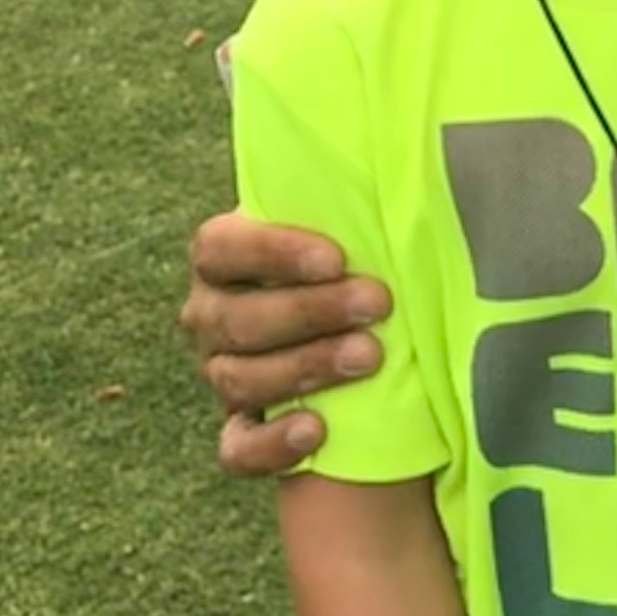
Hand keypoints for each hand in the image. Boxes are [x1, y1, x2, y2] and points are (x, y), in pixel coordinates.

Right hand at [179, 211, 391, 476]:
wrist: (374, 357)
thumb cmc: (360, 277)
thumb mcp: (353, 240)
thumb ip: (353, 215)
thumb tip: (404, 166)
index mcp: (223, 259)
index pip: (220, 248)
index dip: (272, 251)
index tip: (337, 257)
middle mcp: (211, 317)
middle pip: (235, 318)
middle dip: (309, 311)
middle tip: (377, 304)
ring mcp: (222, 375)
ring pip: (238, 378)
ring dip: (305, 367)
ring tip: (370, 357)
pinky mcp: (240, 434)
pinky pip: (237, 449)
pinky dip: (271, 444)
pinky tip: (317, 431)